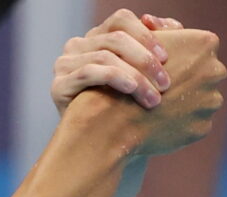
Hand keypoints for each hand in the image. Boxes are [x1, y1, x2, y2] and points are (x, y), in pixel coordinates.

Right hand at [52, 9, 184, 114]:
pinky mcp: (58, 86)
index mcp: (97, 37)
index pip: (121, 20)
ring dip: (135, 76)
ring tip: (154, 98)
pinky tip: (131, 89)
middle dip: (145, 60)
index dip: (145, 34)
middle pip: (116, 38)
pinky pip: (88, 72)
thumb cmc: (125, 109)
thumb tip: (167, 25)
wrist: (100, 147)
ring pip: (105, 56)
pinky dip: (114, 77)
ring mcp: (64, 65)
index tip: (166, 58)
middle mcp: (77, 46)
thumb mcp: (143, 76)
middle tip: (165, 83)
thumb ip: (155, 49)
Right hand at [129, 27, 226, 155]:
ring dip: (187, 103)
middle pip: (208, 74)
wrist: (116, 117)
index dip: (183, 59)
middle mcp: (215, 70)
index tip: (166, 67)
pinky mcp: (203, 127)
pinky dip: (181, 124)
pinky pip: (194, 123)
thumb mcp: (147, 41)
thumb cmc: (127, 71)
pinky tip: (161, 122)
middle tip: (164, 88)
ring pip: (203, 100)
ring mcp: (211, 101)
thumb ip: (170, 34)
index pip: (202, 49)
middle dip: (190, 81)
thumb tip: (178, 33)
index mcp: (206, 43)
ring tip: (160, 106)